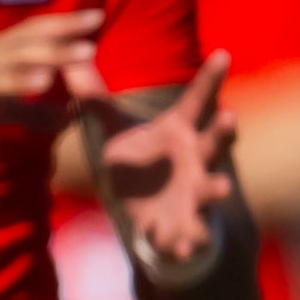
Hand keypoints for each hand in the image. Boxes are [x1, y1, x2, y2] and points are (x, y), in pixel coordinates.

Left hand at [95, 53, 241, 272]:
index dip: (210, 78)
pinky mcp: (184, 226)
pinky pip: (189, 235)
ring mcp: (194, 194)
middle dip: (223, 131)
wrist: (154, 214)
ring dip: (216, 189)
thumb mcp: (117, 132)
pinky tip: (181, 246)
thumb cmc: (143, 163)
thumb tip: (69, 63)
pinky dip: (186, 242)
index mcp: (179, 132)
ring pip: (211, 189)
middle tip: (230, 116)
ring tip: (224, 189)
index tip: (222, 53)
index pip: (196, 101)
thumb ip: (96, 101)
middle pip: (214, 142)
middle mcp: (195, 160)